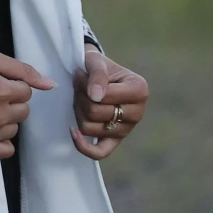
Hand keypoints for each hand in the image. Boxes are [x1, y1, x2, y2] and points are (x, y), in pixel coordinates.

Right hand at [0, 49, 53, 159]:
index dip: (12, 84)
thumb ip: (21, 68)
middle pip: (24, 111)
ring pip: (15, 128)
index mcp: (1, 91)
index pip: (27, 91)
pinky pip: (7, 150)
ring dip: (6, 119)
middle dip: (11, 102)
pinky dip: (2, 140)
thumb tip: (51, 85)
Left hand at [71, 45, 148, 159]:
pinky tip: (72, 130)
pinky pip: (99, 152)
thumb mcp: (96, 60)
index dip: (85, 85)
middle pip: (95, 113)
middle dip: (80, 97)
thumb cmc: (97, 66)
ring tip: (80, 97)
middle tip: (78, 85)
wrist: (97, 74)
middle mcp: (138, 112)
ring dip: (77, 110)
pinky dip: (82, 145)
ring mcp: (127, 129)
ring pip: (89, 128)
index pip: (105, 95)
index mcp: (140, 89)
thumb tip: (95, 96)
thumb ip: (98, 74)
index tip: (80, 75)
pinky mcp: (114, 141)